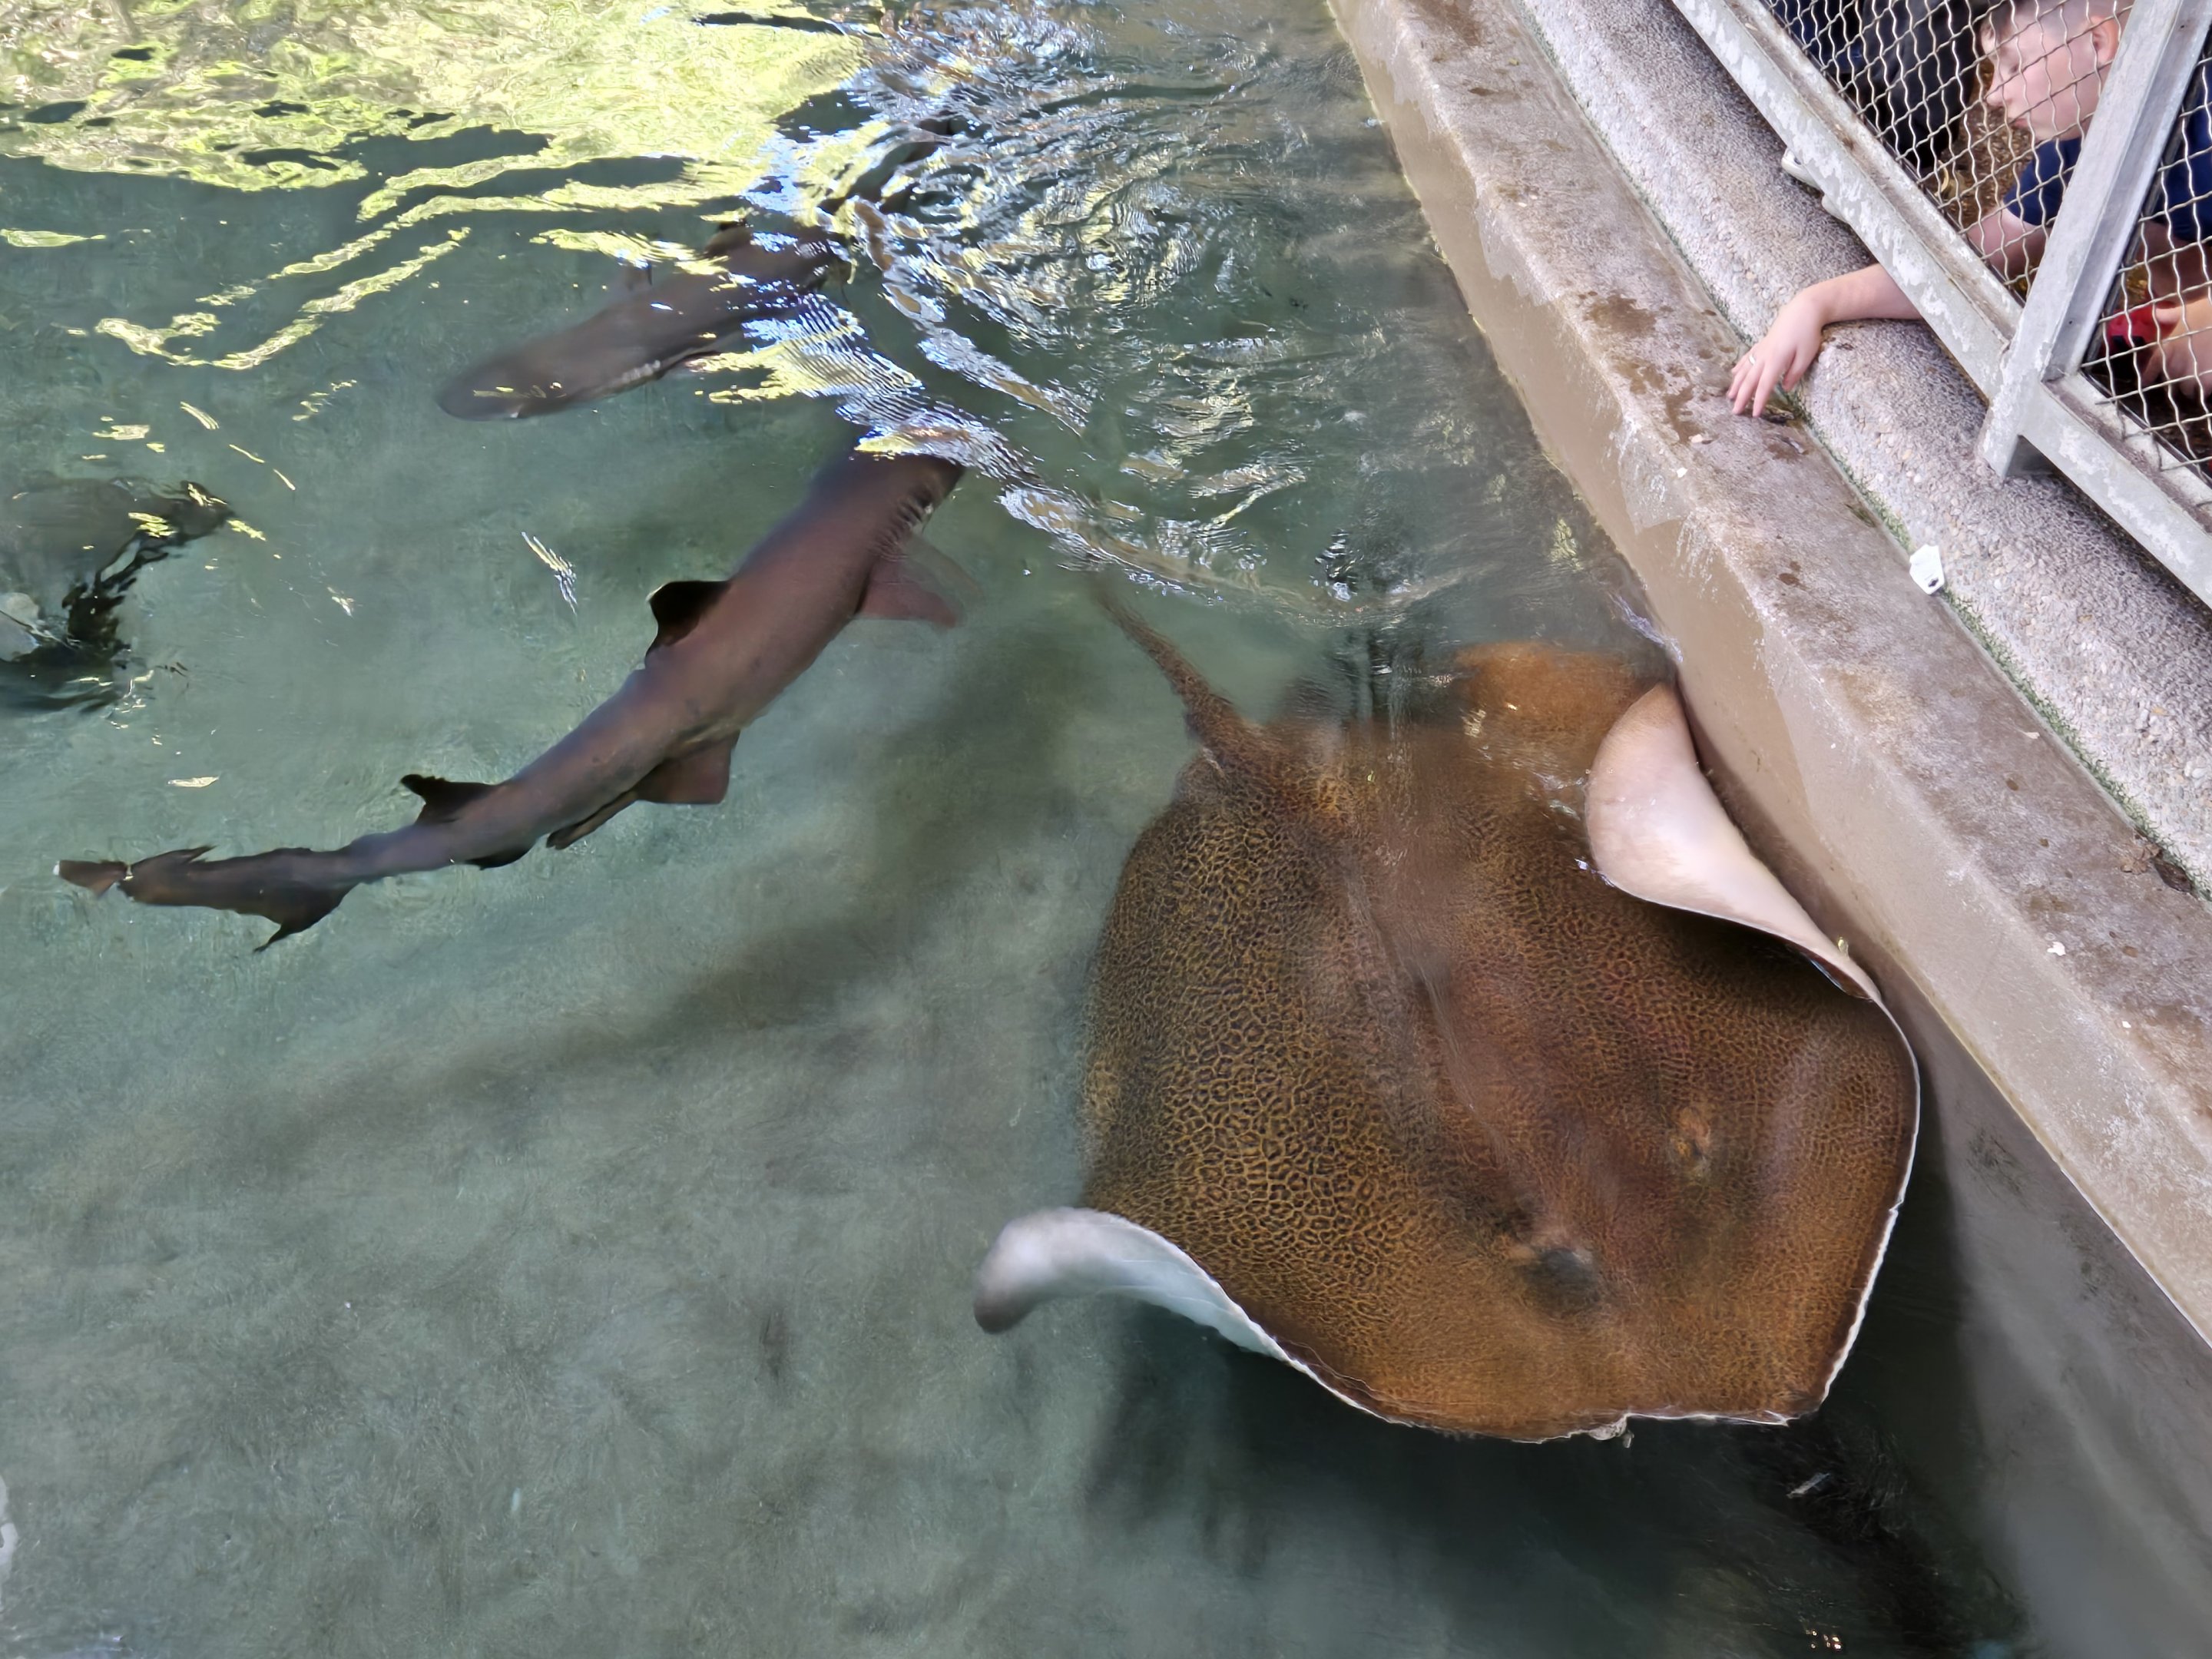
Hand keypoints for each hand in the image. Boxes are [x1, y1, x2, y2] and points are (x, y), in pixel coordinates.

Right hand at [1729, 291, 1828, 416]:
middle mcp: (1764, 356)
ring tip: (1730, 396)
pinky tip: (1734, 374)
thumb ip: (1794, 373)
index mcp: (1776, 361)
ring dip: (1736, 384)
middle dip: (1742, 397)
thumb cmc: (1807, 333)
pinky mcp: (1762, 344)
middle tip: (1735, 412)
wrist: (1803, 310)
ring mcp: (1761, 349)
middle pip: (1749, 380)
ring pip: (1745, 369)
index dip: (1759, 400)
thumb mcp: (1806, 356)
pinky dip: (1739, 367)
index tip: (1755, 414)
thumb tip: (1785, 388)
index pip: (1764, 385)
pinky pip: (1747, 358)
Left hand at [2147, 294, 2211, 393]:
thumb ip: (2170, 315)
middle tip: (2186, 374)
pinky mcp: (2206, 382)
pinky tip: (2209, 383)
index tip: (2145, 384)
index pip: (2151, 369)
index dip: (2148, 376)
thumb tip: (2155, 312)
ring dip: (2190, 386)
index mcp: (2167, 349)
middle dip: (2177, 378)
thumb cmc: (2209, 311)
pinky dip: (2205, 389)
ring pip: (2186, 389)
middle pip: (2170, 380)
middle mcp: (2174, 365)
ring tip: (2198, 381)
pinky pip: (2203, 392)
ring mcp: (2190, 375)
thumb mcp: (2188, 310)